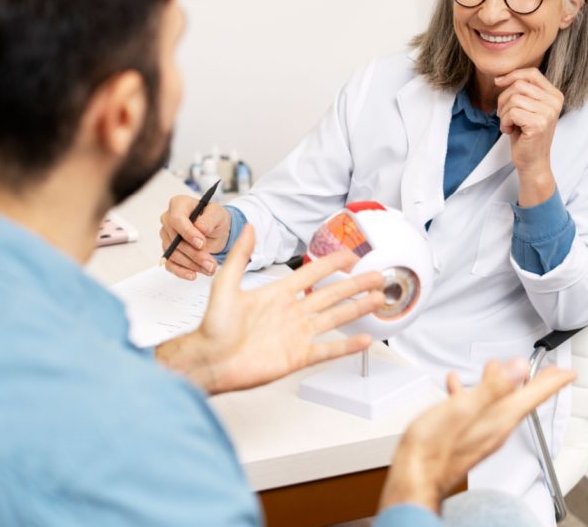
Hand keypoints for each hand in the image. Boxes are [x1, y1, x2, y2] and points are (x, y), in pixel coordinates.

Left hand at [155, 224, 385, 394]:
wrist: (210, 361)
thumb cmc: (212, 327)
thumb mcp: (225, 285)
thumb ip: (240, 256)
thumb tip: (249, 227)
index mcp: (277, 293)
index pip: (312, 273)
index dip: (332, 263)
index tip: (351, 255)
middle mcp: (291, 312)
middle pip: (332, 294)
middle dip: (355, 284)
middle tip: (377, 276)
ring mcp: (296, 335)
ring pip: (335, 318)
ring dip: (357, 309)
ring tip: (378, 300)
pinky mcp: (297, 356)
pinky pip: (327, 349)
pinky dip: (347, 346)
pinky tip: (364, 339)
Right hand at [159, 194, 231, 278]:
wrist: (216, 232)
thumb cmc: (215, 219)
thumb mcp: (218, 214)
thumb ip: (209, 219)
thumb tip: (200, 228)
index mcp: (178, 205)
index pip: (176, 219)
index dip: (187, 232)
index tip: (201, 243)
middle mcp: (168, 220)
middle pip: (174, 240)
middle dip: (194, 253)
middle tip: (210, 263)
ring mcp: (167, 237)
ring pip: (173, 254)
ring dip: (192, 264)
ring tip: (209, 268)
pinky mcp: (168, 252)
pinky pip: (170, 264)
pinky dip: (181, 271)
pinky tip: (193, 275)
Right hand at [379, 359, 574, 512]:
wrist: (414, 478)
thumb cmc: (433, 449)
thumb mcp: (463, 409)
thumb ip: (492, 387)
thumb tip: (518, 367)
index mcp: (498, 419)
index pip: (534, 396)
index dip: (552, 381)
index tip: (568, 372)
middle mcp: (495, 429)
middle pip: (521, 400)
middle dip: (534, 382)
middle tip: (547, 371)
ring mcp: (481, 435)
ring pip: (499, 404)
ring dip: (502, 385)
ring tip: (497, 368)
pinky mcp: (466, 438)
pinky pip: (476, 411)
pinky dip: (473, 395)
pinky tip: (457, 388)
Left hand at [495, 68, 562, 205]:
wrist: (533, 162)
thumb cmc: (526, 135)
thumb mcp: (526, 108)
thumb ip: (521, 91)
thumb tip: (500, 78)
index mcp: (554, 95)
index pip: (532, 73)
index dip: (512, 75)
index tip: (498, 82)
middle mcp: (555, 102)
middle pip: (519, 85)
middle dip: (503, 99)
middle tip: (504, 115)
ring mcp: (548, 113)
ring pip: (513, 99)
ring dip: (504, 113)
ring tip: (509, 124)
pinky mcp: (539, 124)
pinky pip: (512, 112)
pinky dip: (505, 122)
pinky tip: (510, 131)